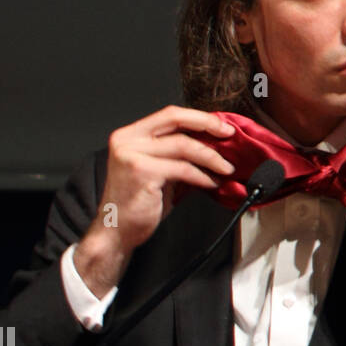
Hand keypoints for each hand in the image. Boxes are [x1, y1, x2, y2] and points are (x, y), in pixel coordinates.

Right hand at [74, 106, 235, 296]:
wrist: (116, 230)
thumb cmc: (139, 202)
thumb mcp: (159, 170)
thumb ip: (178, 153)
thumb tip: (213, 143)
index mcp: (130, 135)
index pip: (170, 114)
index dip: (199, 117)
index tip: (222, 126)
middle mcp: (127, 140)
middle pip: (176, 121)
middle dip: (208, 125)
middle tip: (230, 136)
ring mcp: (132, 155)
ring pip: (183, 146)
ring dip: (211, 157)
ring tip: (226, 168)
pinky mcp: (141, 172)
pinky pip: (183, 169)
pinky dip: (202, 176)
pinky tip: (212, 182)